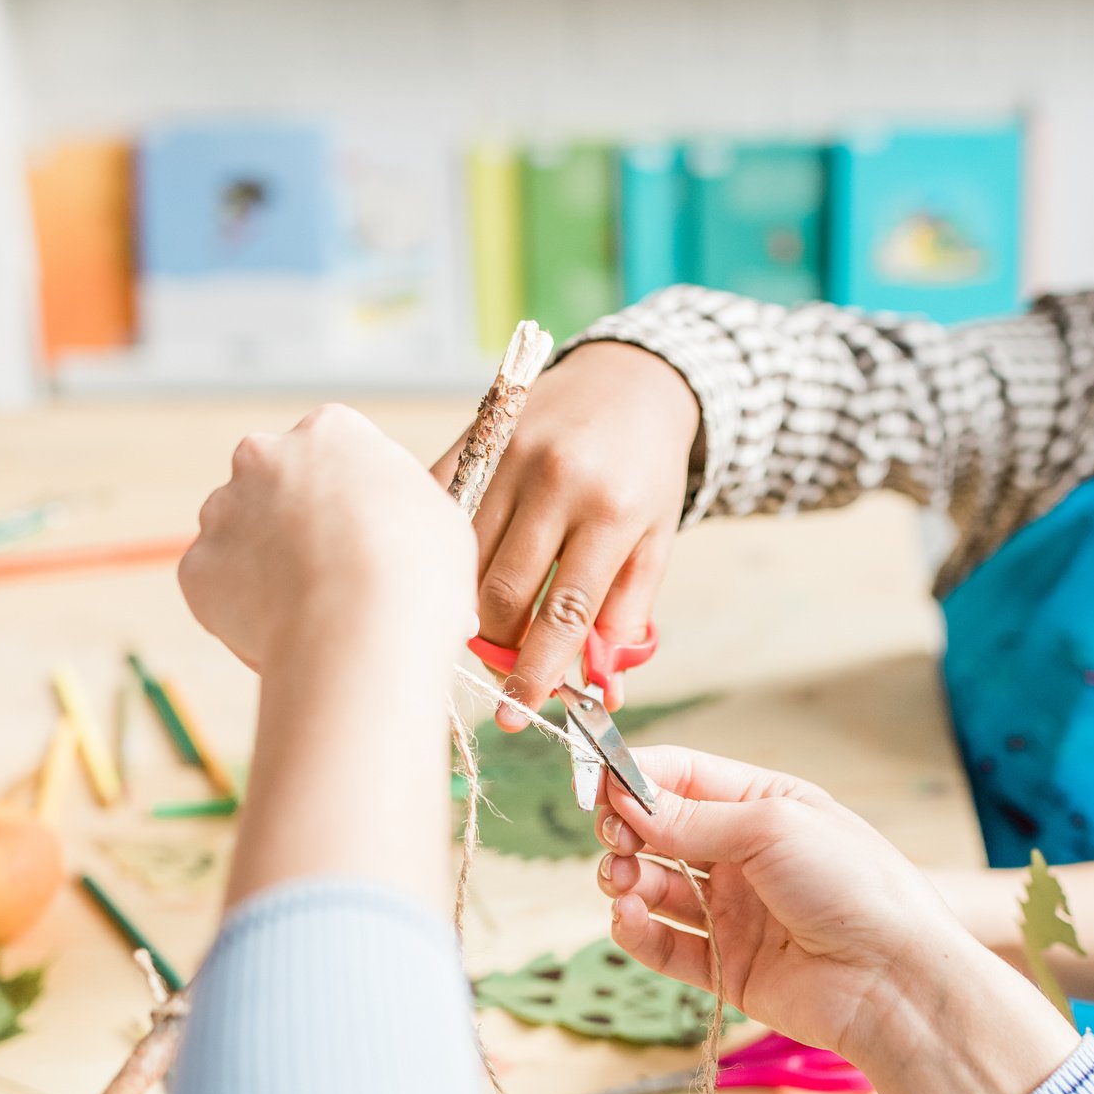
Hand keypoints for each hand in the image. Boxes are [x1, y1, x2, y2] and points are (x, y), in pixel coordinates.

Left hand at [184, 404, 472, 673]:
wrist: (363, 629)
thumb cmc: (418, 573)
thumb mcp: (437, 519)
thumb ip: (402, 509)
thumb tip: (401, 533)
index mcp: (330, 432)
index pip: (331, 452)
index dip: (347, 498)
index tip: (361, 533)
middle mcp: (265, 456)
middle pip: (274, 484)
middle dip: (293, 522)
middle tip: (328, 572)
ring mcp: (223, 510)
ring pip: (240, 536)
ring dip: (263, 566)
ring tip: (310, 613)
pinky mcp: (197, 567)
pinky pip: (218, 589)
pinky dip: (241, 611)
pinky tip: (282, 633)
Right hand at [430, 342, 697, 724]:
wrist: (628, 380)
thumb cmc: (644, 472)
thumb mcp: (654, 541)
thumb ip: (625, 615)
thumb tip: (601, 691)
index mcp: (612, 509)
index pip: (565, 611)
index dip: (537, 670)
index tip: (520, 713)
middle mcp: (556, 479)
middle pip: (503, 592)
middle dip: (497, 647)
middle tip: (502, 672)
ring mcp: (509, 455)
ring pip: (463, 559)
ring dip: (467, 609)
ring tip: (482, 631)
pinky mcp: (475, 440)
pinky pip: (439, 513)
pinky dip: (438, 555)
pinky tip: (450, 578)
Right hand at [594, 745, 985, 1060]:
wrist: (893, 979)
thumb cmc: (854, 886)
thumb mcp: (771, 827)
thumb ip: (691, 818)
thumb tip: (625, 798)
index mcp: (765, 806)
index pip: (683, 777)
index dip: (635, 776)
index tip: (594, 782)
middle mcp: (746, 856)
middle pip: (660, 832)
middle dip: (624, 829)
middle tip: (611, 837)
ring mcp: (734, 912)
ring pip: (654, 887)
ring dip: (624, 878)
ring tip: (619, 882)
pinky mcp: (726, 965)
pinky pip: (665, 944)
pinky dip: (636, 930)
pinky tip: (627, 917)